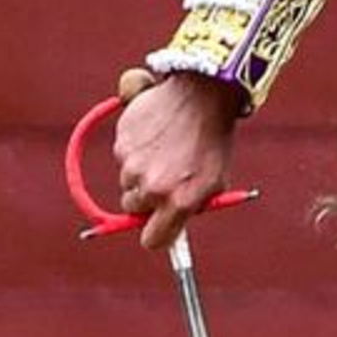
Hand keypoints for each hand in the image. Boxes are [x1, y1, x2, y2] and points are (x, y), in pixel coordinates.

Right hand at [112, 72, 245, 254]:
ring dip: (141, 171)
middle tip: (168, 176)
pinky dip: (134, 150)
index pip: (153, 240)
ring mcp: (133, 165)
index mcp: (179, 201)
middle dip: (147, 198)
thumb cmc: (213, 142)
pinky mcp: (121, 143)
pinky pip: (122, 157)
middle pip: (134, 209)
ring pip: (127, 181)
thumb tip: (166, 230)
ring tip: (167, 149)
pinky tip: (156, 135)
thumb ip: (190, 207)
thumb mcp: (214, 181)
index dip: (156, 236)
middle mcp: (153, 187)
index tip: (158, 229)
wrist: (202, 97)